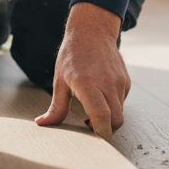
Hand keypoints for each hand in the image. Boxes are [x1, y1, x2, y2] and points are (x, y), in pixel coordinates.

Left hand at [35, 2, 130, 138]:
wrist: (92, 31)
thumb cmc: (72, 55)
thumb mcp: (59, 80)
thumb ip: (56, 107)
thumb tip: (42, 124)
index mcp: (88, 84)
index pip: (102, 115)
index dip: (101, 132)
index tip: (93, 138)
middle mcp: (107, 84)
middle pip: (116, 120)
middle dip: (106, 130)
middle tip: (89, 127)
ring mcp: (119, 82)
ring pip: (120, 112)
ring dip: (109, 118)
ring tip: (92, 110)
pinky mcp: (126, 81)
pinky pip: (122, 102)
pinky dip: (113, 106)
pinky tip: (100, 96)